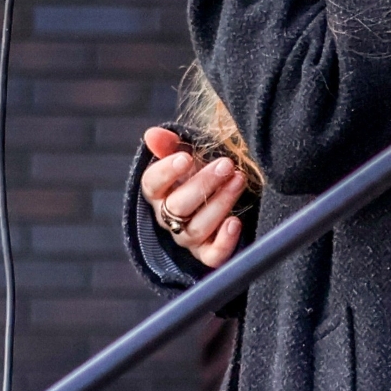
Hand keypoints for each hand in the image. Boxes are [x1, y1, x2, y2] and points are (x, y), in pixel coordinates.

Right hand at [138, 126, 249, 267]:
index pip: (152, 184)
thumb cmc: (204, 171)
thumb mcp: (190, 153)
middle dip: (203, 185)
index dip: (165, 172)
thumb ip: (171, 145)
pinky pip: (212, 257)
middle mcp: (169, 217)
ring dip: (219, 204)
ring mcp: (188, 237)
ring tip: (238, 181)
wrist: (228, 194)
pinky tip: (235, 223)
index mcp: (160, 191)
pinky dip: (224, 242)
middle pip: (177, 207)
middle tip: (226, 165)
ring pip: (195, 229)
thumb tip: (152, 134)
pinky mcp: (208, 253)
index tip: (185, 158)